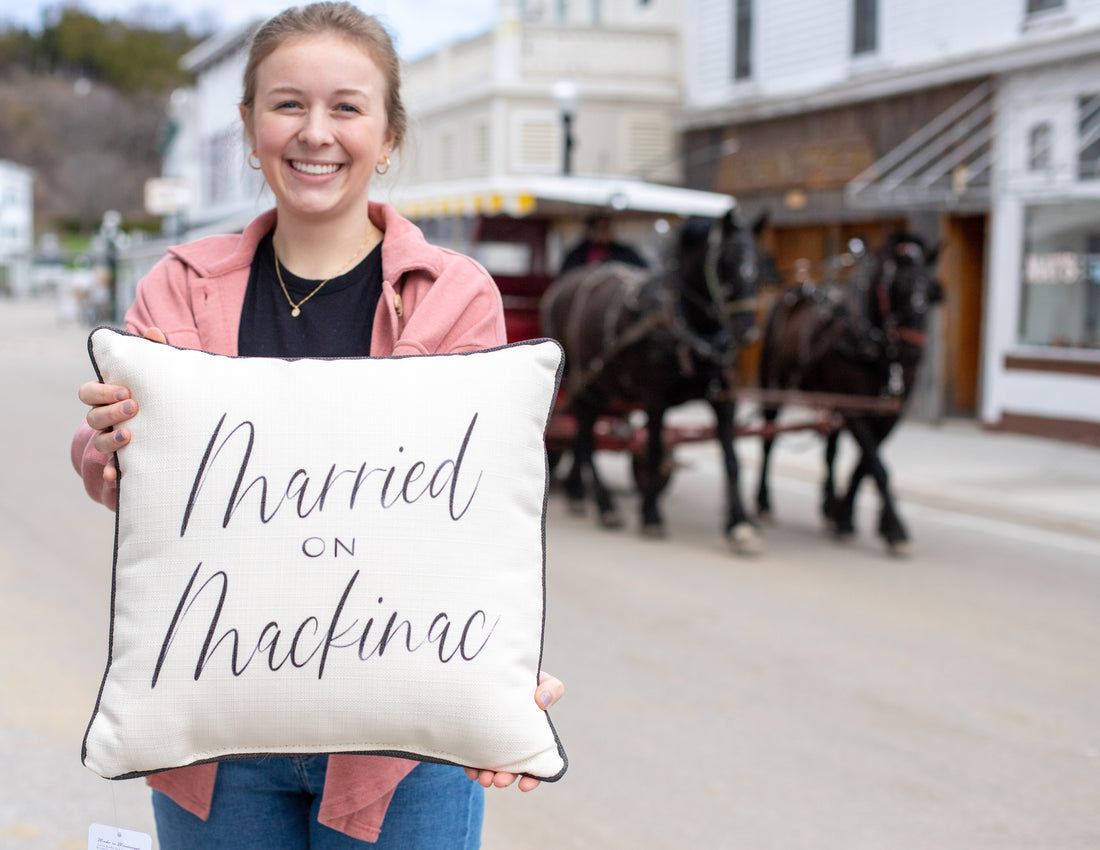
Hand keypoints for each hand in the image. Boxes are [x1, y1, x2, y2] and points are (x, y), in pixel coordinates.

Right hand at [77, 327, 166, 480]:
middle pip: (92, 416)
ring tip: (129, 435)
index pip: (89, 393)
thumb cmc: (165, 397)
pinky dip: (112, 473)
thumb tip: (152, 332)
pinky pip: (112, 470)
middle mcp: (108, 421)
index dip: (100, 392)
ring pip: (100, 442)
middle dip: (108, 411)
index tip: (123, 390)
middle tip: (132, 406)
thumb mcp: (163, 377)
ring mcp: (115, 442)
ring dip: (111, 440)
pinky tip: (115, 475)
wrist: (180, 430)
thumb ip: (156, 355)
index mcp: (111, 398)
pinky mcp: (127, 462)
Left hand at [464, 671, 563, 791]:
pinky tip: (470, 770)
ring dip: (489, 777)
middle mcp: (514, 745)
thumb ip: (551, 688)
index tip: (525, 785)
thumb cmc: (524, 680)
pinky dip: (472, 767)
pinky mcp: (474, 740)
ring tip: (484, 779)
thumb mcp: (542, 681)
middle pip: (512, 770)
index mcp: (533, 737)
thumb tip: (541, 701)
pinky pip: (472, 758)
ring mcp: (492, 743)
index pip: (538, 764)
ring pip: (491, 768)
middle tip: (499, 781)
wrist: (494, 673)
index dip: (533, 778)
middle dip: (506, 778)